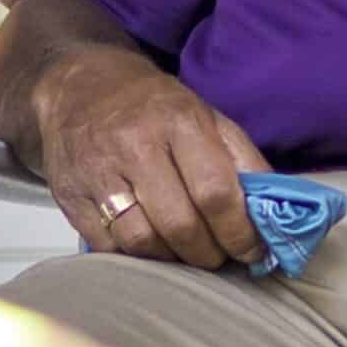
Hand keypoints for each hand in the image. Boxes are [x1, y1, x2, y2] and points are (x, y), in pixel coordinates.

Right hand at [30, 47, 267, 267]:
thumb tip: (277, 212)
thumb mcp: (206, 114)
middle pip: (180, 224)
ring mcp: (97, 172)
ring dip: (173, 260)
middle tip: (219, 257)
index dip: (240, 232)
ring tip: (186, 254)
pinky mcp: (70, 195)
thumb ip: (243, 160)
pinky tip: (151, 247)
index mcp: (178, 121)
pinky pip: (108, 247)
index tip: (252, 250)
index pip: (216, 192)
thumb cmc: (151, 104)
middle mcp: (135, 145)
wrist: (77, 85)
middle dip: (209, 254)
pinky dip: (136, 258)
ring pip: (142, 241)